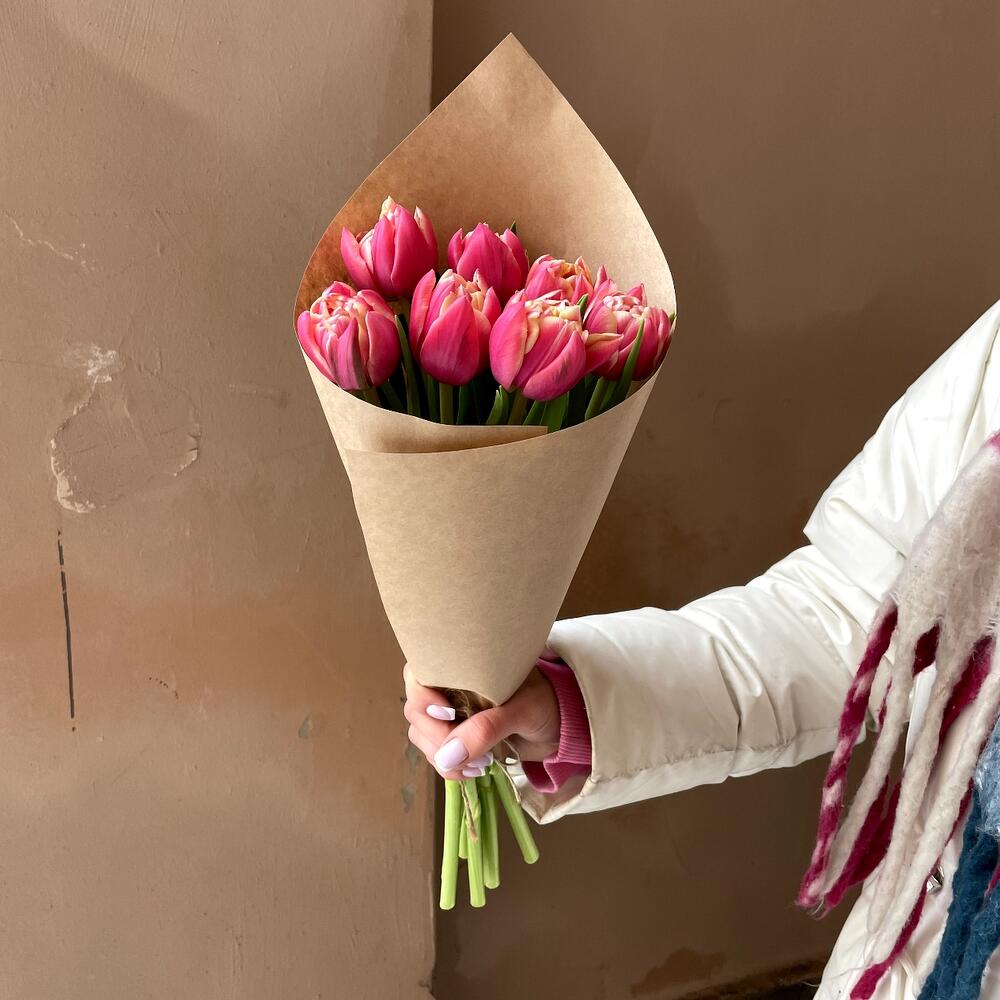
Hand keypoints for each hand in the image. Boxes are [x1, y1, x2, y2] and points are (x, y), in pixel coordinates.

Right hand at [403, 662, 559, 778]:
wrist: (561, 726)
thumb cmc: (544, 702)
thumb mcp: (522, 710)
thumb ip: (487, 728)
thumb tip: (448, 755)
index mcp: (462, 665)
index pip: (419, 673)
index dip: (423, 695)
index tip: (448, 713)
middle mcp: (448, 686)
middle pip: (417, 710)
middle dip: (439, 737)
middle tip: (475, 754)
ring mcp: (449, 714)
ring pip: (422, 736)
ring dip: (446, 757)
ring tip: (483, 765)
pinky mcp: (455, 738)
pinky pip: (436, 755)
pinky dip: (452, 768)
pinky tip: (477, 771)